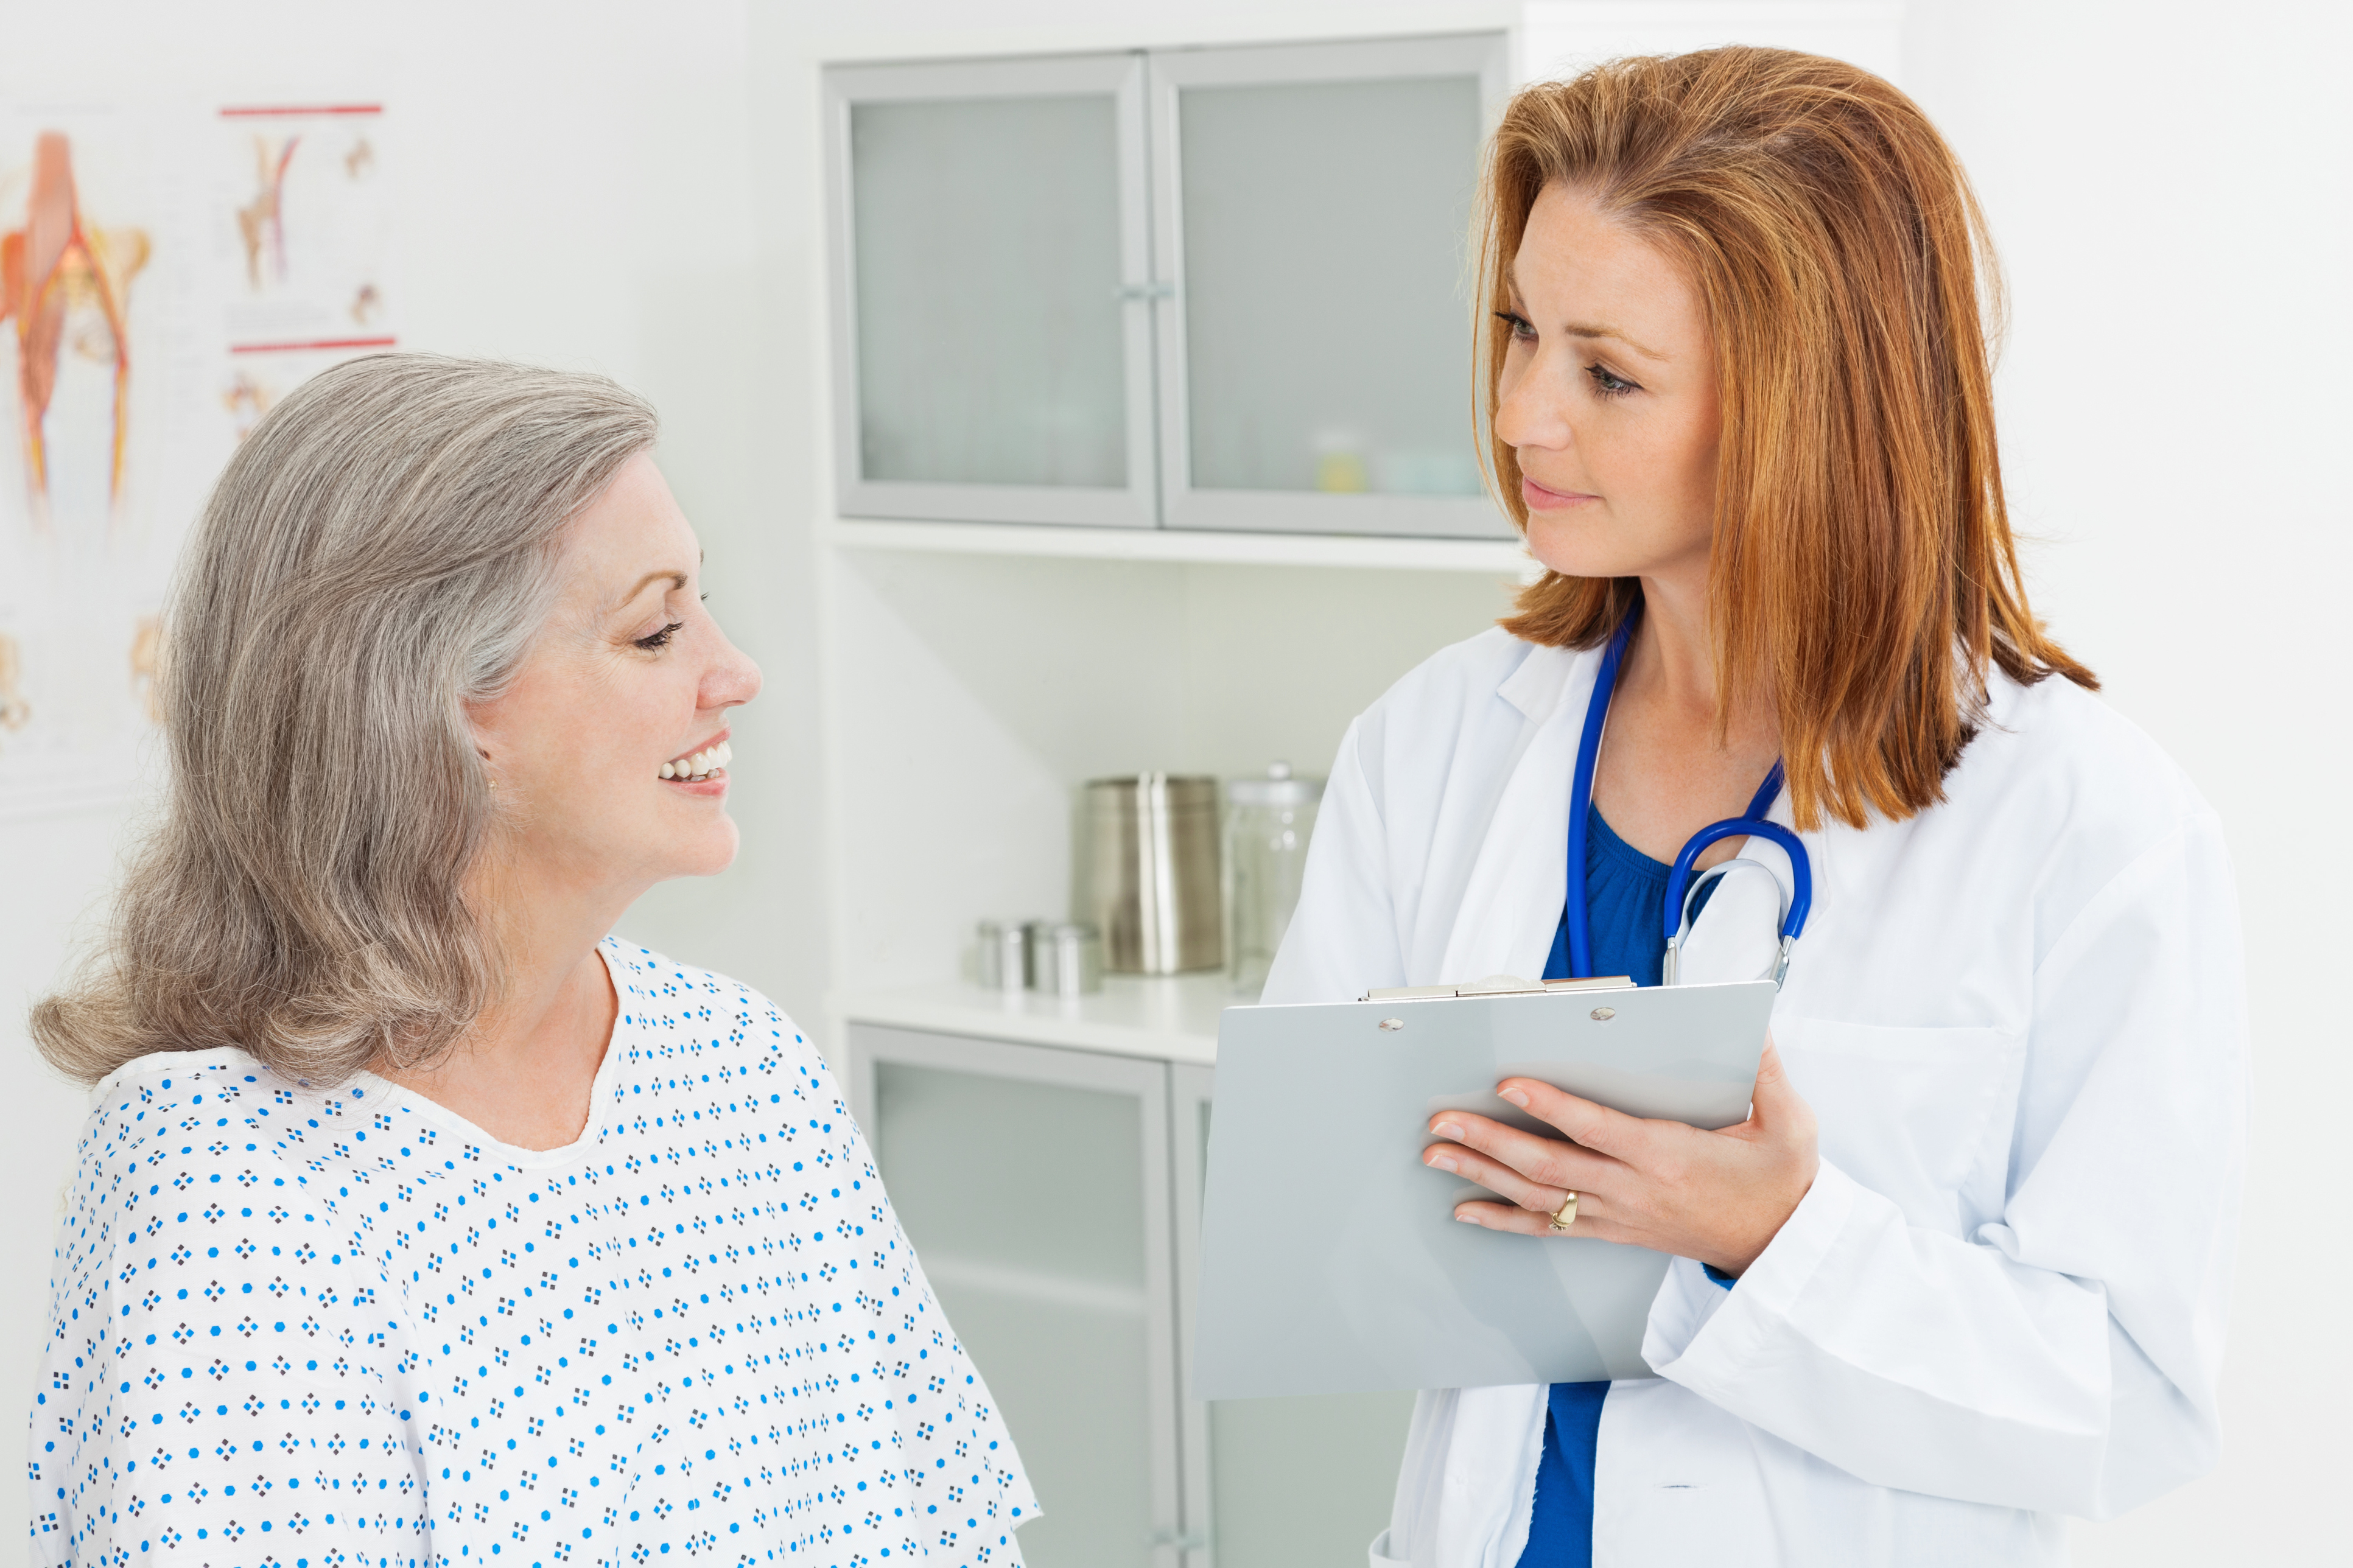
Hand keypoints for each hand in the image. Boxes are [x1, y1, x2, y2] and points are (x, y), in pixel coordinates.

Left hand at [1422, 1040, 1818, 1275]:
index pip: (1598, 1129)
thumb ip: (1767, 1074)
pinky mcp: (1612, 1231)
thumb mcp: (1789, 1126)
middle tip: (1443, 1122)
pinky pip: (1548, 1229)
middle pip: (1549, 1165)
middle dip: (1489, 1142)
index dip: (1551, 1106)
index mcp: (1670, 1156)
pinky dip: (1502, 1220)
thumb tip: (1755, 1029)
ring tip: (1438, 1154)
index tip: (1510, 1083)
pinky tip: (1466, 1210)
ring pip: (1538, 1196)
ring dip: (1482, 1175)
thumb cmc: (1779, 1184)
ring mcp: (1618, 1214)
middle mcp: (1634, 1189)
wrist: (1780, 1247)